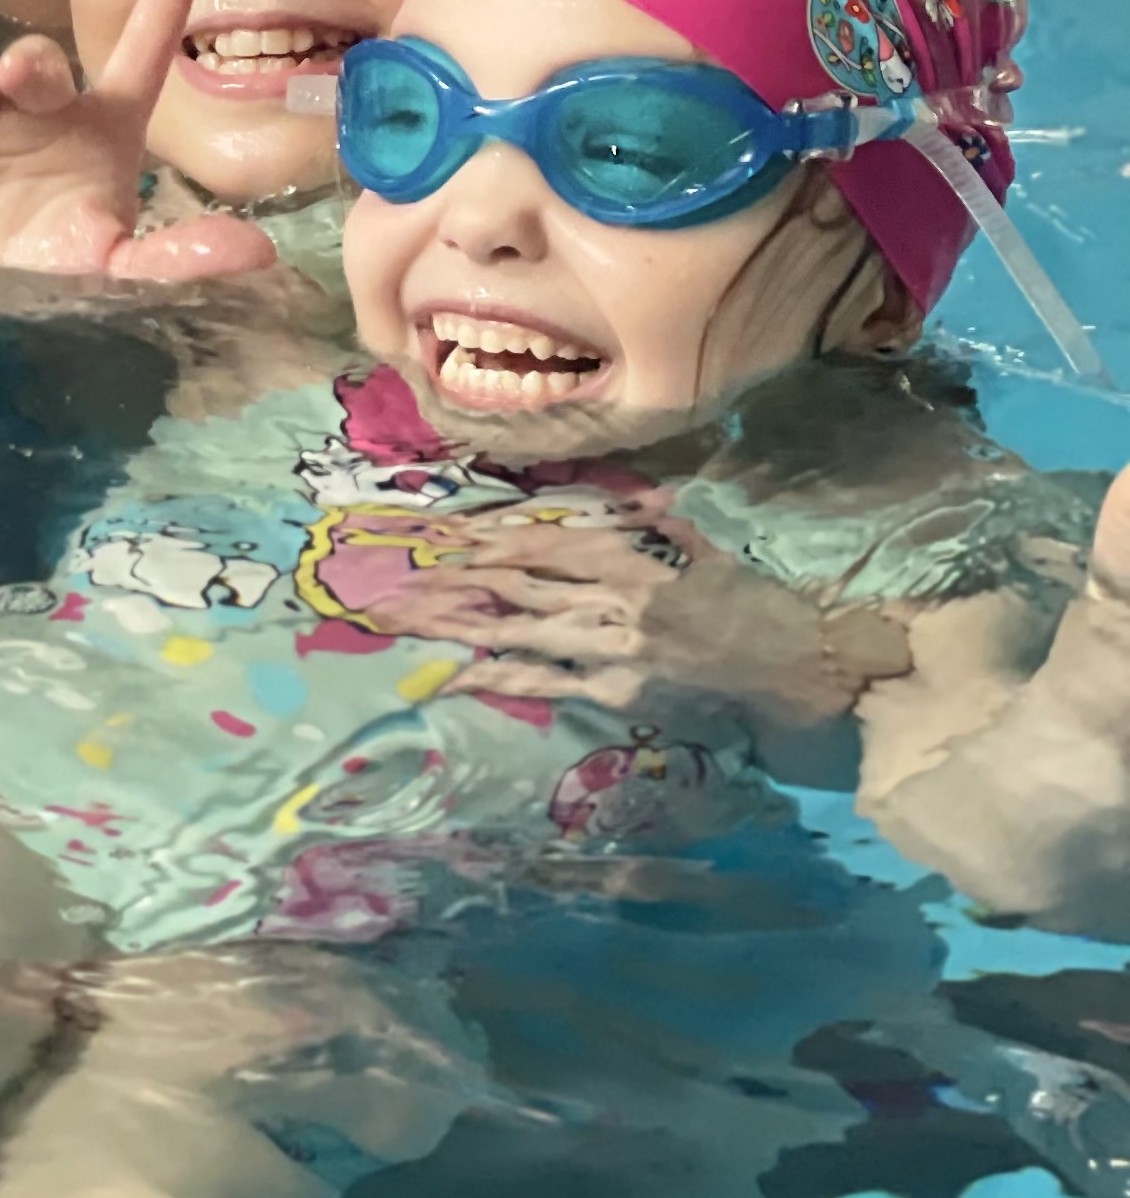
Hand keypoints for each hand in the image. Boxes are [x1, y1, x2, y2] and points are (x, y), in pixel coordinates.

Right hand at [0, 0, 274, 286]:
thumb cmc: (49, 284)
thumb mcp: (111, 273)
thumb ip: (175, 260)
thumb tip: (256, 253)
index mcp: (101, 133)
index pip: (138, 58)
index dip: (162, 4)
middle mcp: (39, 111)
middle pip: (38, 64)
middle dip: (31, 65)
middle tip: (22, 78)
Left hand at [411, 495, 908, 739]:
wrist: (796, 668)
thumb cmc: (750, 601)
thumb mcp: (700, 544)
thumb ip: (651, 523)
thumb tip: (619, 503)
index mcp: (636, 560)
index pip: (547, 546)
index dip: (494, 542)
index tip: (450, 540)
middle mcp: (616, 603)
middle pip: (520, 587)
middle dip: (457, 582)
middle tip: (401, 578)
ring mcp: (613, 653)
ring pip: (521, 632)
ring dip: (461, 624)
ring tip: (407, 619)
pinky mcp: (616, 694)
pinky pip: (545, 685)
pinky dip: (496, 679)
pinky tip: (451, 678)